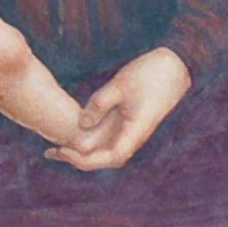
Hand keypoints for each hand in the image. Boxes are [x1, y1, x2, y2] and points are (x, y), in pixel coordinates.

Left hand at [48, 47, 191, 171]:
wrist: (175, 66)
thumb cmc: (150, 73)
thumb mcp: (120, 85)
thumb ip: (100, 104)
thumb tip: (81, 124)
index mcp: (136, 131)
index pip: (111, 158)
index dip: (86, 160)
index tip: (65, 150)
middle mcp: (134, 136)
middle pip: (105, 159)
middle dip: (78, 159)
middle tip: (51, 152)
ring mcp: (131, 129)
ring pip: (105, 149)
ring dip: (83, 151)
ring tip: (56, 148)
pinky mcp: (129, 121)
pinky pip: (108, 137)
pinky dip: (90, 138)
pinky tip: (74, 132)